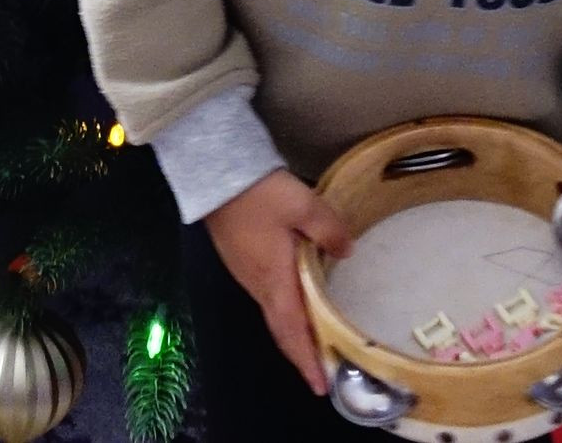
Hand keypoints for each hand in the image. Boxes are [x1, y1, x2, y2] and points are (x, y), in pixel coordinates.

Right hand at [205, 166, 352, 395]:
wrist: (214, 175)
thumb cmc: (260, 194)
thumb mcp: (303, 206)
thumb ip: (328, 231)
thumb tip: (346, 252)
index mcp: (275, 280)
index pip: (293, 332)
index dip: (307, 360)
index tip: (321, 386)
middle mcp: (258, 285)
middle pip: (281, 329)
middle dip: (301, 353)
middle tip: (322, 370)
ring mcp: (245, 272)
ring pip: (273, 313)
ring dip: (294, 331)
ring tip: (314, 338)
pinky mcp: (239, 258)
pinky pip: (266, 295)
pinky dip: (284, 310)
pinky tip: (295, 298)